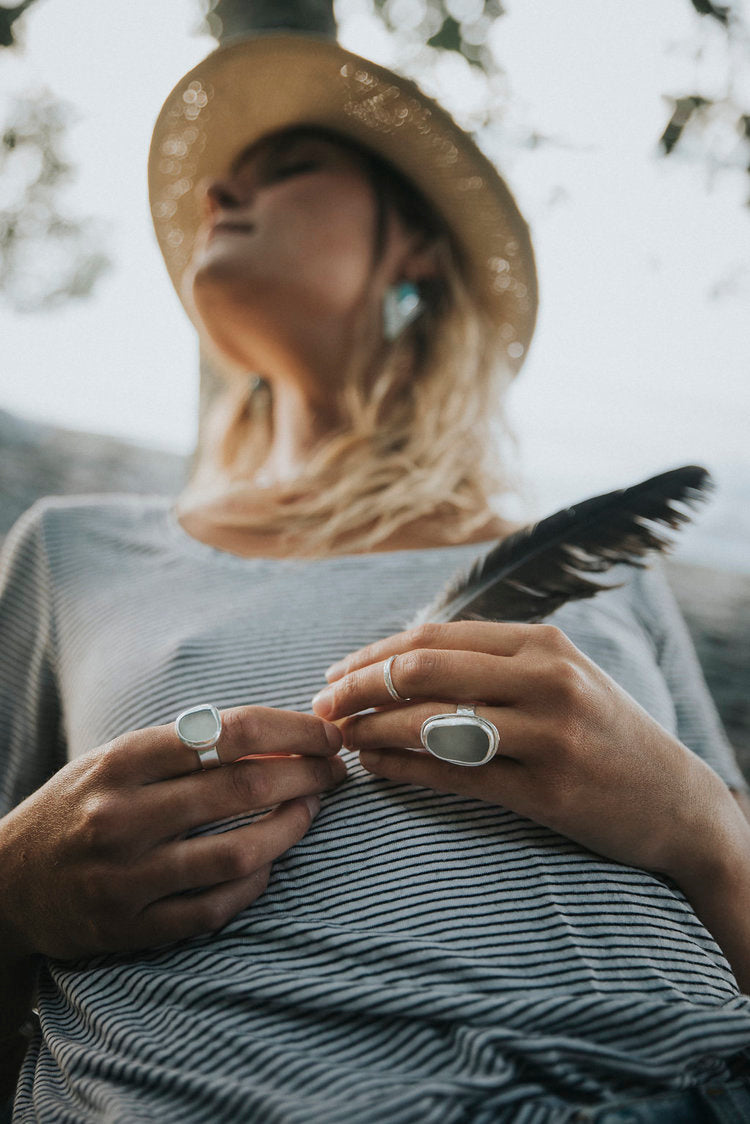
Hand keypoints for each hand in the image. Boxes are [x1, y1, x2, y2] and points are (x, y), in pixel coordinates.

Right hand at [0, 707, 345, 961]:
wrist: (6, 882)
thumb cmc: (79, 806)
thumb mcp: (116, 758)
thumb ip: (185, 746)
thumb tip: (278, 733)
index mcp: (121, 761)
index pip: (227, 731)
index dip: (292, 729)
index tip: (327, 733)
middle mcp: (122, 816)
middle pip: (242, 787)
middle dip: (305, 773)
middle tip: (333, 770)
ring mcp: (127, 877)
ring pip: (239, 853)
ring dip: (291, 828)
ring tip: (310, 809)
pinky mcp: (131, 927)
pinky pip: (216, 907)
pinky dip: (256, 882)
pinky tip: (271, 861)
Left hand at [312, 621, 740, 882]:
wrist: (676, 799)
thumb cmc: (602, 731)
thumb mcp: (559, 676)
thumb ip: (489, 663)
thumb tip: (395, 663)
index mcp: (543, 643)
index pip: (432, 637)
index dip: (371, 656)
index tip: (333, 675)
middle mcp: (547, 679)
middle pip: (423, 670)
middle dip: (357, 688)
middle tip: (321, 708)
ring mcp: (551, 735)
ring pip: (431, 723)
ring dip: (370, 732)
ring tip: (340, 740)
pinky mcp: (549, 791)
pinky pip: (455, 776)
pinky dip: (402, 771)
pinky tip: (374, 770)